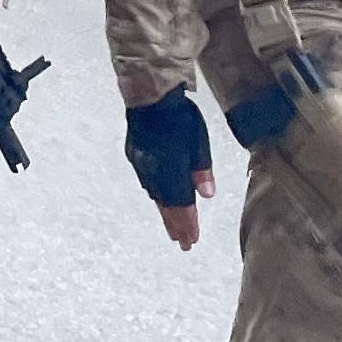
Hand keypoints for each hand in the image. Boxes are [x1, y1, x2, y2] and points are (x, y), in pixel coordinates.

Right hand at [122, 89, 213, 247]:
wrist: (148, 97)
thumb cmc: (179, 117)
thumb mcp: (198, 142)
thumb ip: (201, 171)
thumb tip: (206, 196)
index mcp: (172, 173)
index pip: (182, 206)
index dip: (188, 224)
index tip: (191, 241)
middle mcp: (154, 175)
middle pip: (167, 206)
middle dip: (176, 226)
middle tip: (183, 244)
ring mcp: (142, 167)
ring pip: (156, 197)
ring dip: (166, 214)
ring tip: (172, 229)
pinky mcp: (134, 156)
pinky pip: (148, 184)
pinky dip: (157, 196)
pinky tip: (158, 199)